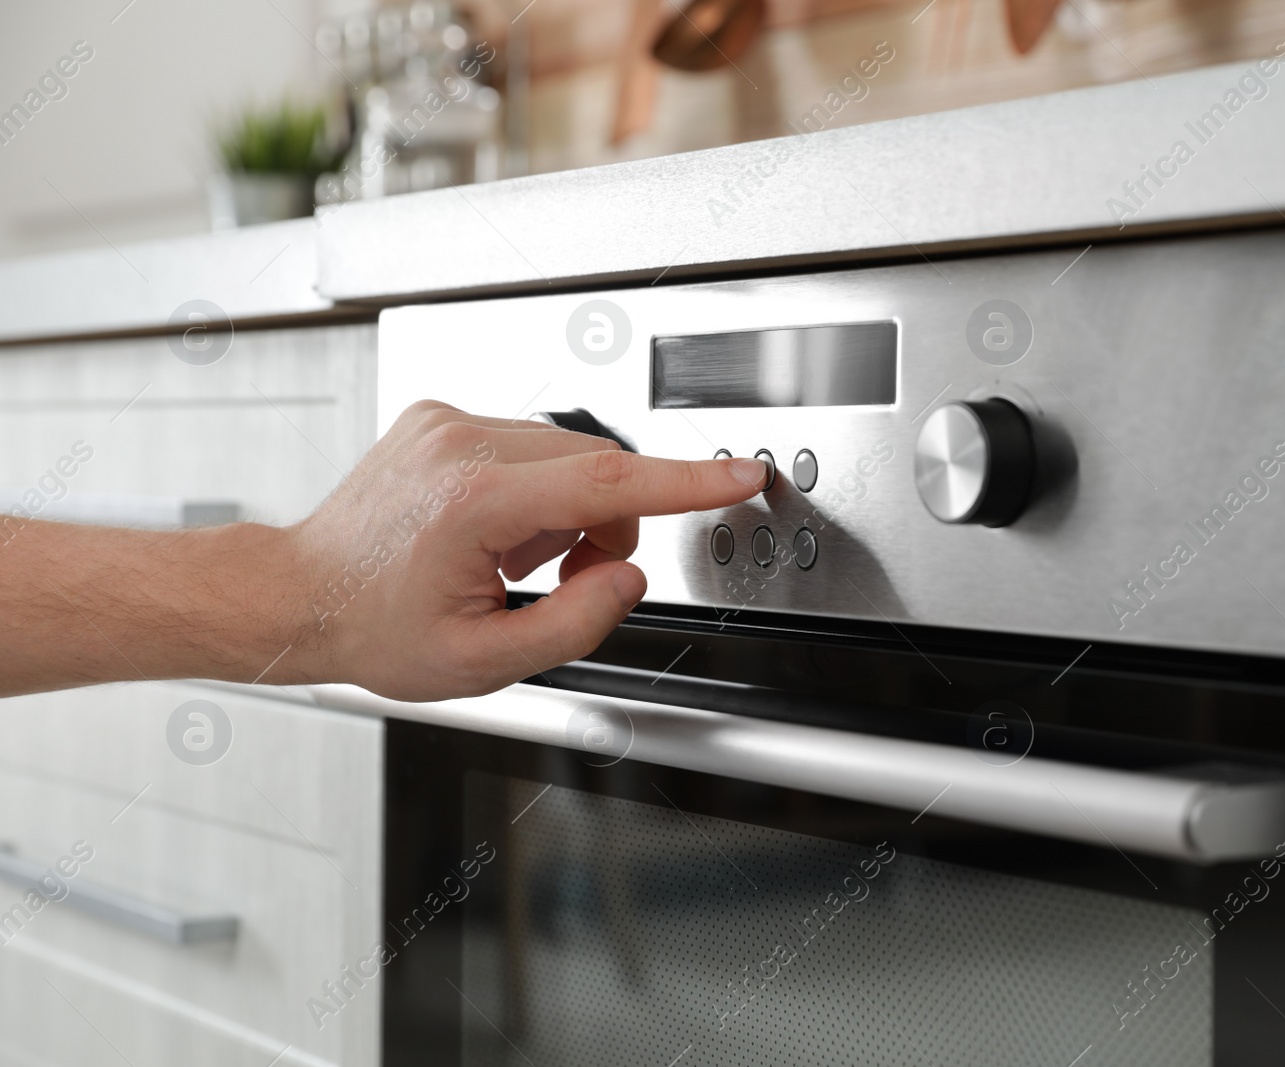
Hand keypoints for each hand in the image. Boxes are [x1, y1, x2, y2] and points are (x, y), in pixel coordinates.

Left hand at [286, 401, 766, 700]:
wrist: (300, 593)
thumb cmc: (375, 629)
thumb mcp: (482, 662)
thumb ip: (574, 624)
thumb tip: (627, 577)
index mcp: (473, 503)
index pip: (608, 480)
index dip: (688, 481)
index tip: (741, 473)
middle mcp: (461, 444)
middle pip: (597, 466)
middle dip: (609, 524)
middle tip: (571, 578)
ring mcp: (448, 422)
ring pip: (569, 453)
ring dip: (572, 507)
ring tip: (518, 560)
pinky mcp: (443, 416)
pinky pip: (532, 444)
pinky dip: (539, 489)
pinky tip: (496, 530)